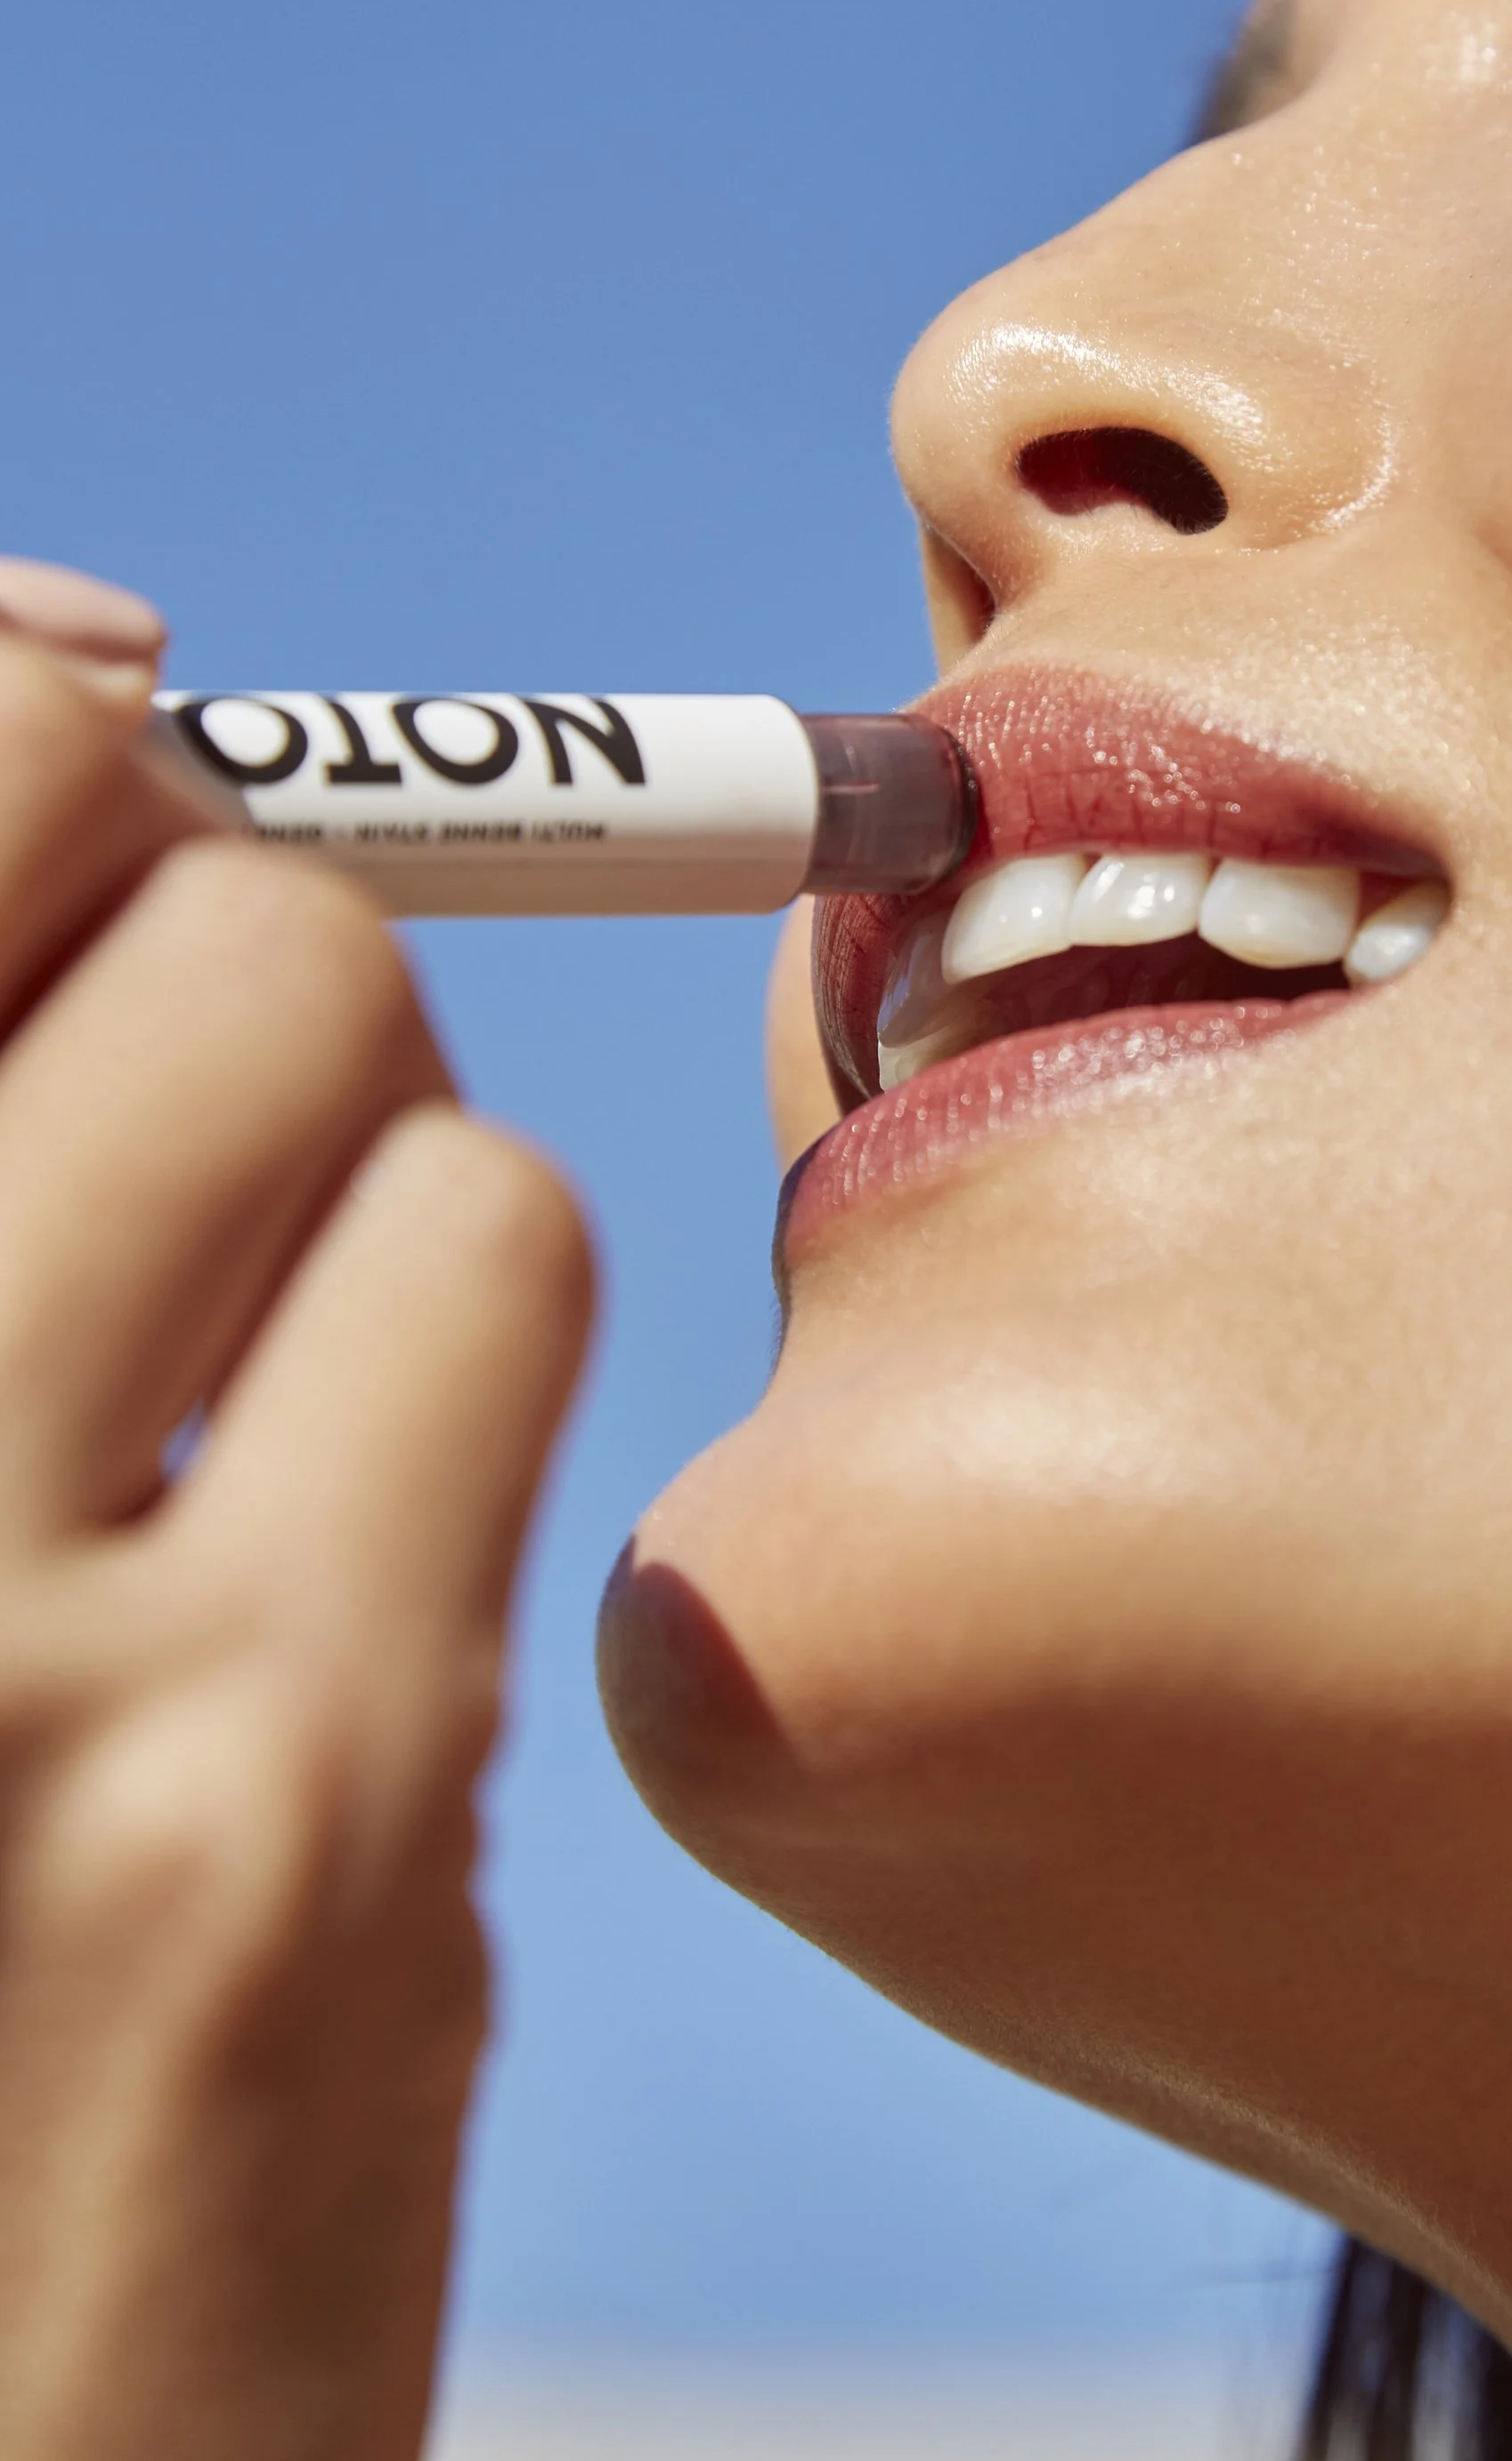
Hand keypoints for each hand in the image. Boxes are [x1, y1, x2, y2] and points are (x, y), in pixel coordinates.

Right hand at [0, 564, 592, 2460]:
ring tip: (221, 1310)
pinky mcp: (309, 1823)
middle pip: (161, 862)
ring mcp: (26, 1662)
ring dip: (322, 1114)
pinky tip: (309, 1512)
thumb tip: (93, 672)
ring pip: (337, 1032)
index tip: (76, 757)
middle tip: (143, 1058)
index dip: (32, 723)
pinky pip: (482, 1276)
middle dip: (192, 889)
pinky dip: (426, 1326)